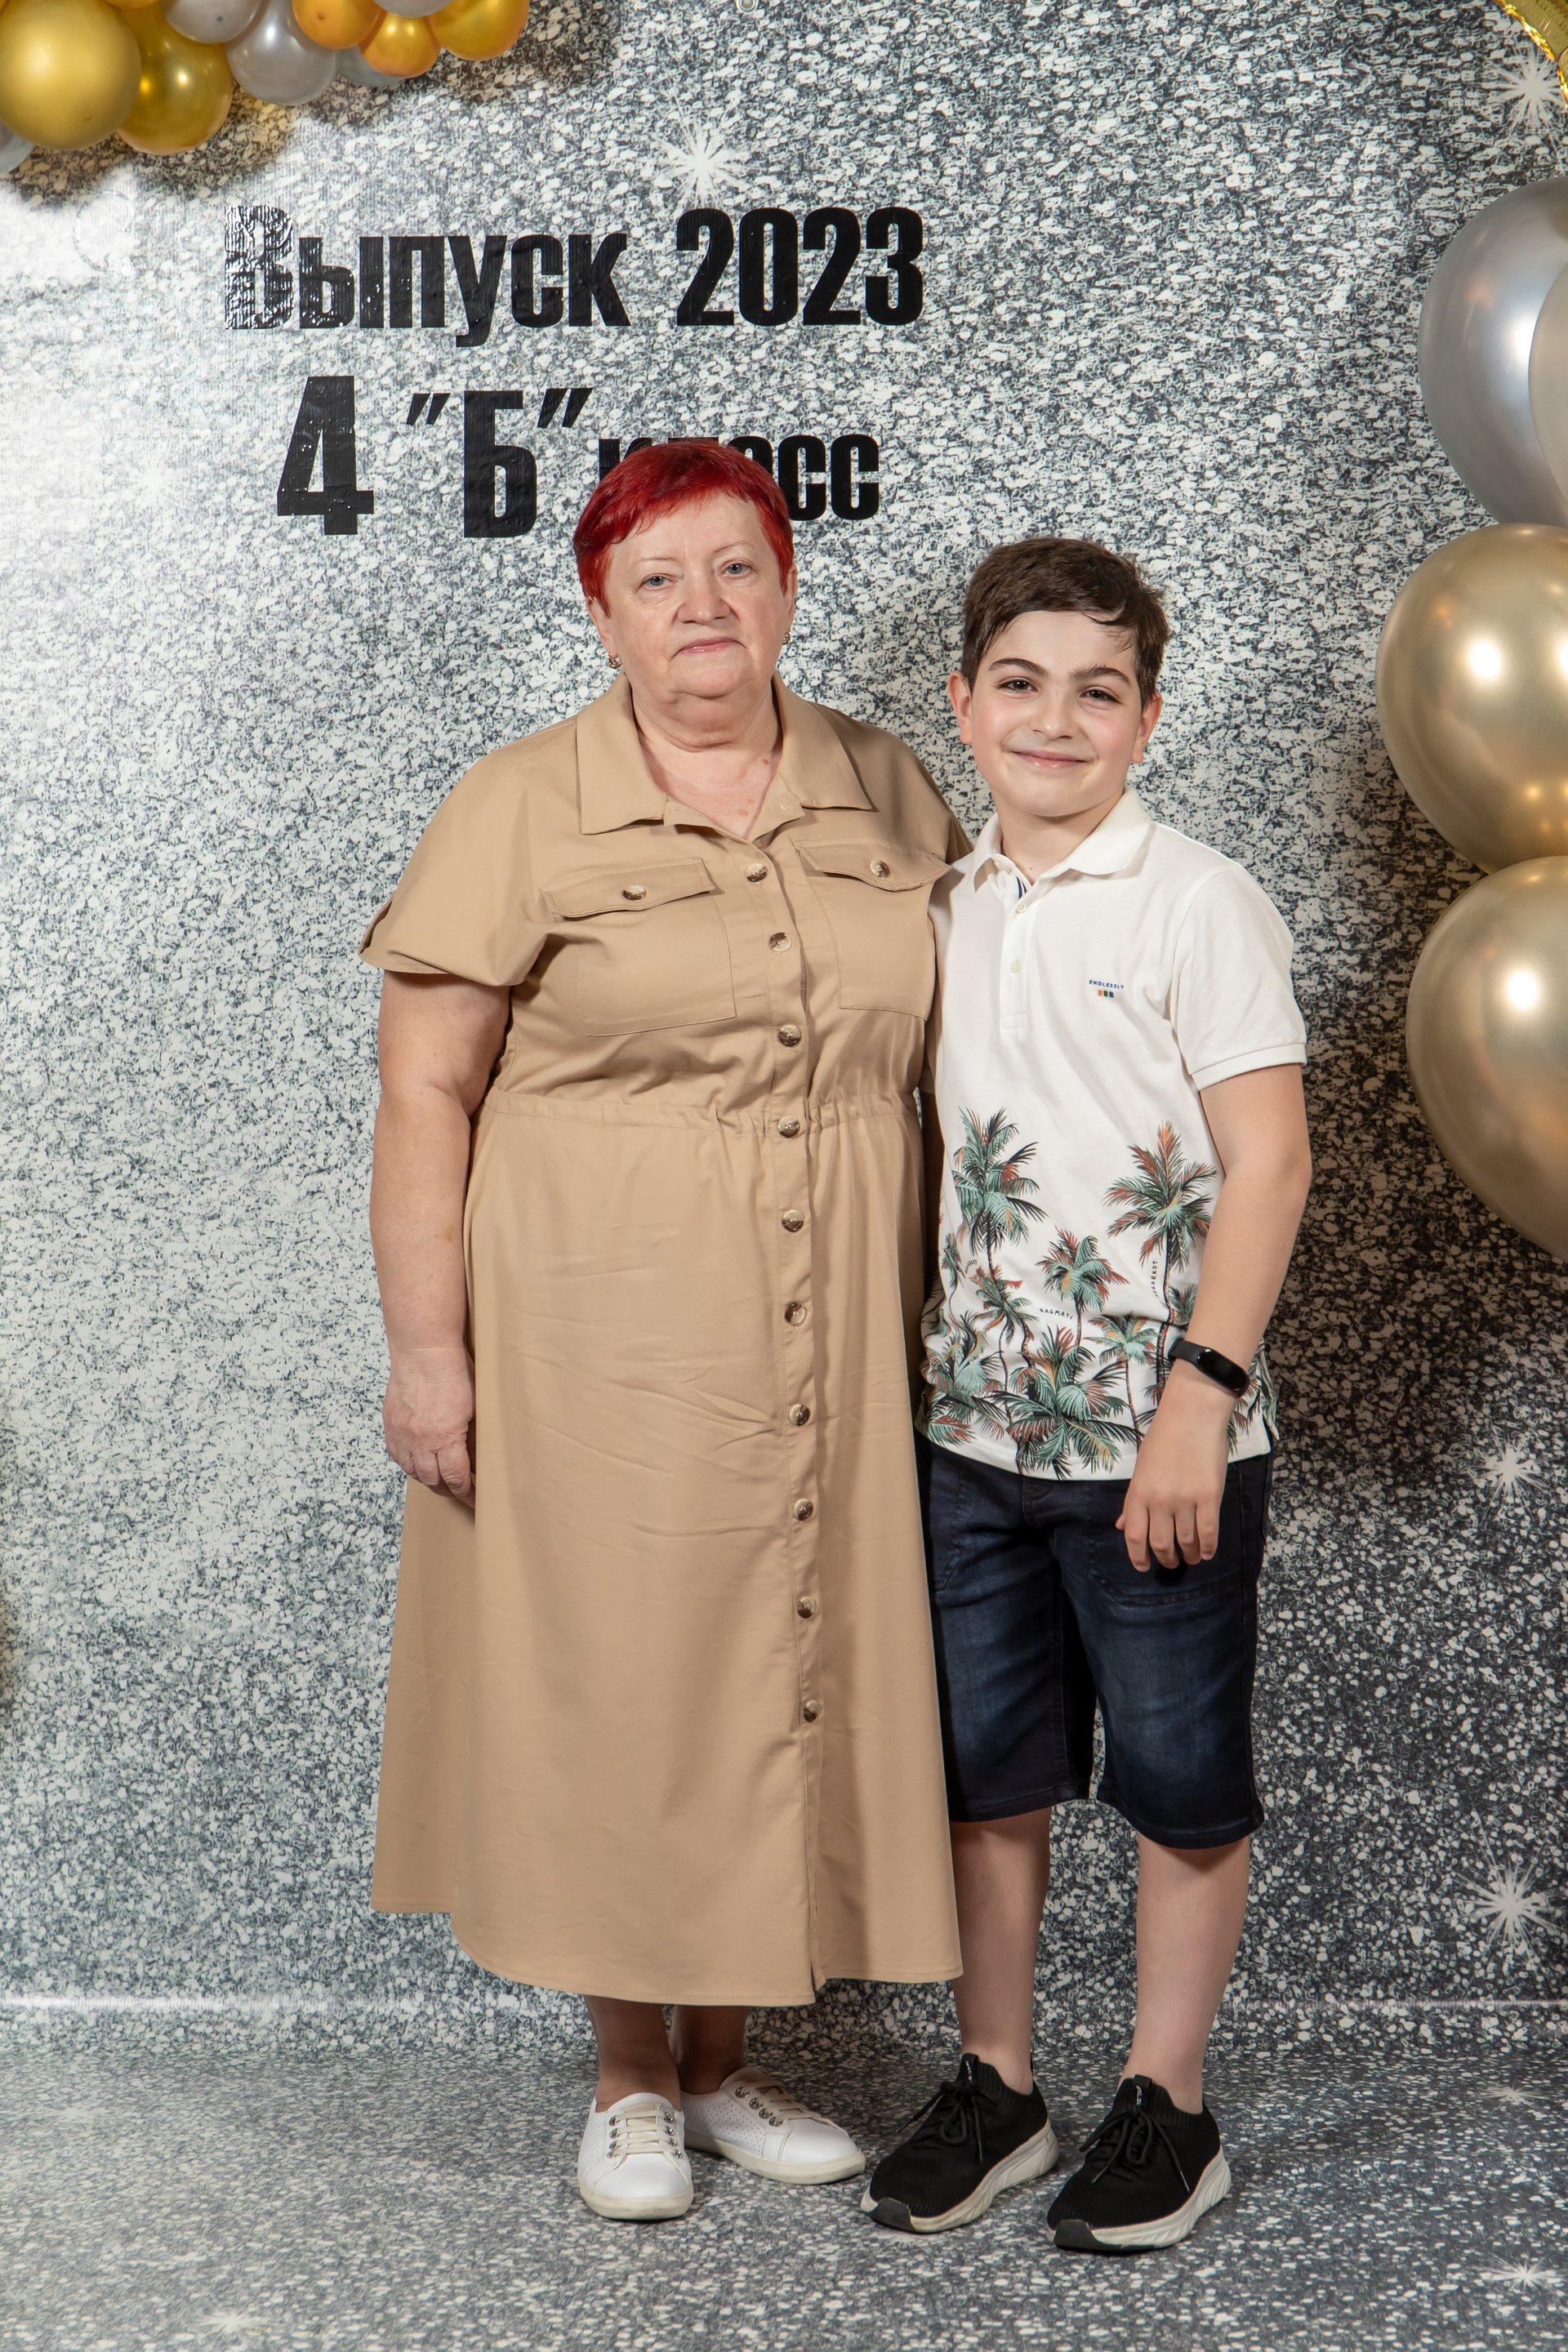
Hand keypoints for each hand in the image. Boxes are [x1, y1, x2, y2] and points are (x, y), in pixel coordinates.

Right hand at [383, 1344, 475, 1504]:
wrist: (423, 1350)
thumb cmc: (453, 1371)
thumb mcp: (475, 1408)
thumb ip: (472, 1437)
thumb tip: (476, 1459)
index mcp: (445, 1437)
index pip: (456, 1478)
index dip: (467, 1493)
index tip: (474, 1498)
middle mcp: (420, 1440)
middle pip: (432, 1480)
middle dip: (448, 1491)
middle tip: (459, 1493)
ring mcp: (402, 1433)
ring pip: (412, 1471)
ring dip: (427, 1480)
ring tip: (439, 1482)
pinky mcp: (391, 1424)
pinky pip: (396, 1455)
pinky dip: (407, 1464)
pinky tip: (416, 1464)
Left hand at [1116, 1363, 1232, 1571]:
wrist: (1191, 1414)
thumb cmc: (1164, 1439)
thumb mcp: (1141, 1469)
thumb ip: (1133, 1500)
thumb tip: (1122, 1526)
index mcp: (1138, 1493)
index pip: (1134, 1537)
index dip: (1138, 1558)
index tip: (1144, 1567)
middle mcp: (1159, 1500)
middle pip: (1160, 1544)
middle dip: (1166, 1559)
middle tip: (1171, 1562)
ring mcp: (1185, 1499)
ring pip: (1186, 1541)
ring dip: (1188, 1555)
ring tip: (1191, 1557)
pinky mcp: (1209, 1496)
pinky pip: (1209, 1532)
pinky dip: (1208, 1547)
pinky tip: (1206, 1553)